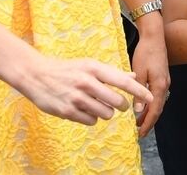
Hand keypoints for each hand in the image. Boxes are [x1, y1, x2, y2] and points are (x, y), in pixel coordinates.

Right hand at [19, 54, 153, 126]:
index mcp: (94, 68)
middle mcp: (87, 82)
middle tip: (118, 104)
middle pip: (117, 101)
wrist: (36, 75)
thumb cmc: (67, 69)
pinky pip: (91, 121)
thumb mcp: (89, 65)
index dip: (139, 91)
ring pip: (105, 113)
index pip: (123, 81)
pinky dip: (92, 118)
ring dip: (106, 112)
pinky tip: (84, 110)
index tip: (150, 97)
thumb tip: (133, 76)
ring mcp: (77, 98)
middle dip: (121, 105)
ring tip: (97, 105)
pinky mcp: (67, 111)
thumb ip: (112, 73)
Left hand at [130, 17, 169, 136]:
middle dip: (149, 121)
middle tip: (139, 132)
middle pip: (158, 109)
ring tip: (139, 121)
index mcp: (160, 86)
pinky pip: (158, 95)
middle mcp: (165, 86)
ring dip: (150, 113)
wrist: (154, 37)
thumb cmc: (145, 53)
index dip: (147, 123)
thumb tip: (138, 110)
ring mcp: (165, 81)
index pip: (155, 110)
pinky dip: (151, 104)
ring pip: (158, 102)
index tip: (140, 133)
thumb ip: (138, 92)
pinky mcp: (162, 77)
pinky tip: (143, 105)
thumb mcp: (139, 73)